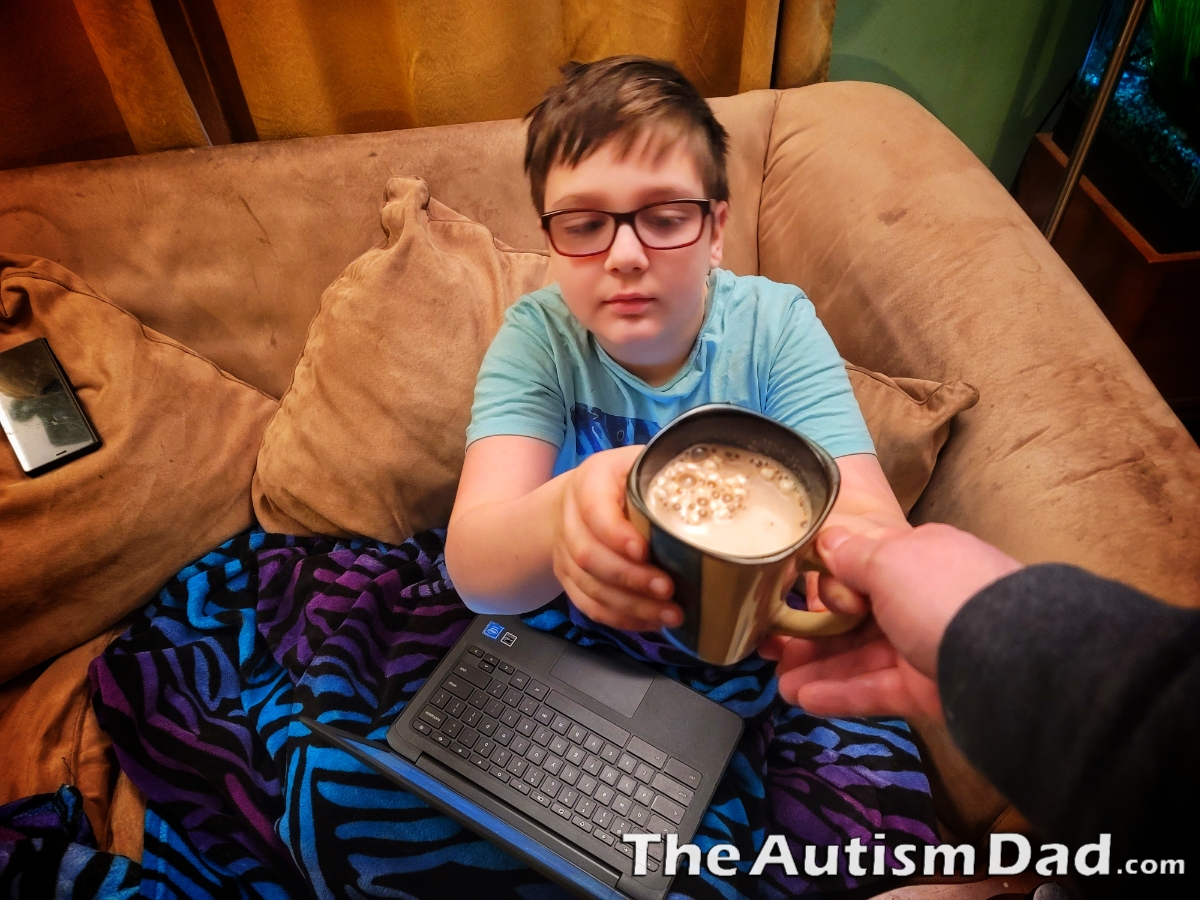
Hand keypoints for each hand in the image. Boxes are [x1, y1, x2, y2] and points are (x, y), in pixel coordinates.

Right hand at [552, 446, 681, 631]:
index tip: (645, 551)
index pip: (594, 510)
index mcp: (590, 481)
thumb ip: (668, 474)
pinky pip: (588, 605)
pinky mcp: (569, 578)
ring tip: (670, 614)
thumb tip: (720, 488)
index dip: (615, 534)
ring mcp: (565, 551)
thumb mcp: (641, 464)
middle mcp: (570, 516)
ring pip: (589, 585)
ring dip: (630, 605)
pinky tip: (650, 622)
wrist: (576, 500)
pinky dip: (619, 618)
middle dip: (630, 578)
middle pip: (588, 555)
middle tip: (667, 589)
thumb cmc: (622, 480)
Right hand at [761, 522, 1022, 719]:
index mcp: (917, 557)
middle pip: (855, 617)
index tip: (785, 593)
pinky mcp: (927, 690)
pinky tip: (804, 699)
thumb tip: (826, 539)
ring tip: (778, 682)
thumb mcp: (890, 559)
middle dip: (811, 633)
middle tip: (770, 646)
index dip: (823, 581)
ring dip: (818, 668)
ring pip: (861, 657)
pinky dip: (841, 695)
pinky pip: (875, 690)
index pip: (862, 566)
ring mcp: (924, 646)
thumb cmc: (944, 594)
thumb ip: (851, 555)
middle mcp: (920, 599)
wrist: (1012, 659)